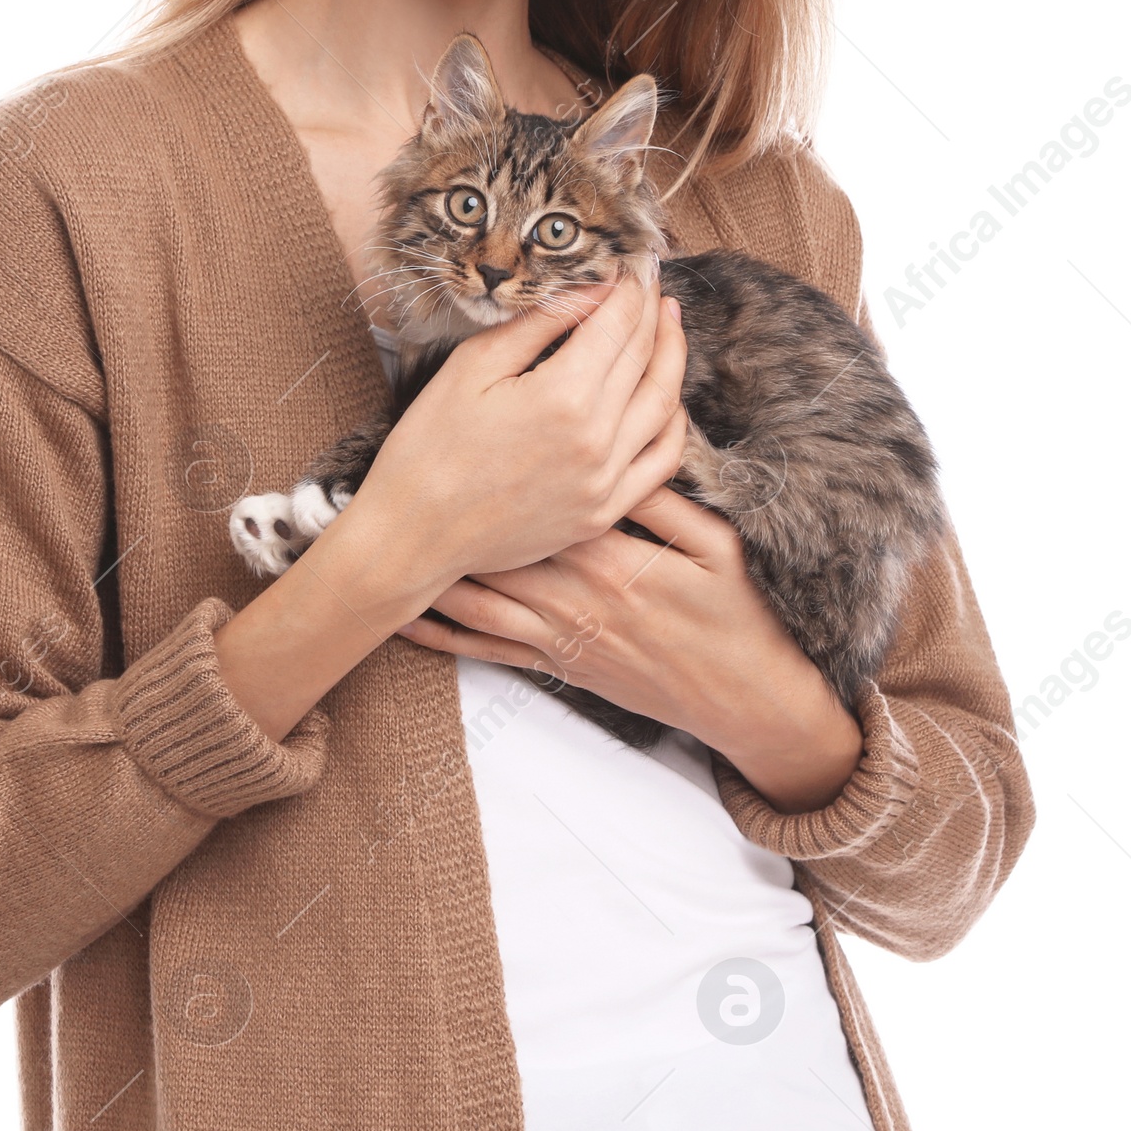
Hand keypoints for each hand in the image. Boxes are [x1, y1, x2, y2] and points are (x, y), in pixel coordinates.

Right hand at [344, 269, 687, 598]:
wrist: (414, 535)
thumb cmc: (429, 447)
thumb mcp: (473, 367)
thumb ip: (538, 324)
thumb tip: (589, 288)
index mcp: (563, 397)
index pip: (616, 323)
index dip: (628, 286)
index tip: (630, 263)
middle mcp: (598, 440)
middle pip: (645, 356)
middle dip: (651, 311)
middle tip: (649, 282)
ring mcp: (606, 482)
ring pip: (664, 405)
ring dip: (671, 357)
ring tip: (666, 324)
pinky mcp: (604, 512)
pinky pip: (661, 461)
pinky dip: (673, 422)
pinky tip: (666, 397)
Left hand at [396, 484, 866, 813]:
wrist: (744, 702)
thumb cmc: (738, 618)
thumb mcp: (717, 547)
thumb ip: (664, 501)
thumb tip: (621, 448)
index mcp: (612, 560)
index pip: (544, 500)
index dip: (509, 465)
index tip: (473, 428)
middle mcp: (574, 599)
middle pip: (497, 547)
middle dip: (454, 514)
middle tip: (406, 475)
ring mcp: (562, 638)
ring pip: (480, 600)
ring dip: (432, 570)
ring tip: (386, 538)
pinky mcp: (558, 667)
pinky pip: (489, 652)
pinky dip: (444, 637)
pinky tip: (407, 619)